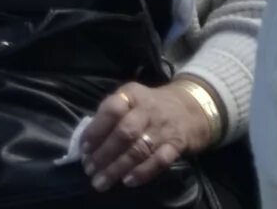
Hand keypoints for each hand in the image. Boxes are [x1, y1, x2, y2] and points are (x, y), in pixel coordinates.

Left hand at [80, 79, 215, 191]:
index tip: (84, 149)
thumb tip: (88, 143)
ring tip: (102, 181)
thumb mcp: (131, 99)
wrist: (191, 108)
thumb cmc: (151, 106)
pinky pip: (159, 160)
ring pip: (139, 149)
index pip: (111, 110)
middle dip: (104, 154)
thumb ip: (111, 115)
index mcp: (131, 95)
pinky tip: (128, 181)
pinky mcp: (177, 145)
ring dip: (118, 168)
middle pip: (124, 133)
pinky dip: (143, 172)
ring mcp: (164, 128)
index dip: (96, 130)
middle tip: (90, 170)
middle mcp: (148, 109)